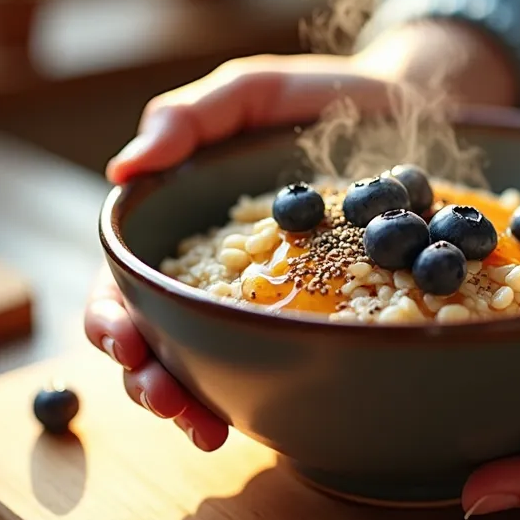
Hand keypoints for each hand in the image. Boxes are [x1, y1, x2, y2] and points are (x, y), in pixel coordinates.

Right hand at [85, 53, 392, 450]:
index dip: (110, 318)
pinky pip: (279, 364)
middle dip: (148, 378)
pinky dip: (261, 396)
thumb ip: (190, 117)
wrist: (409, 111)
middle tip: (167, 399)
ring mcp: (261, 304)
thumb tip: (123, 170)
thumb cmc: (315, 98)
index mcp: (178, 228)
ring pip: (205, 367)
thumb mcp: (251, 92)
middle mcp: (211, 276)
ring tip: (204, 428)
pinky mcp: (313, 318)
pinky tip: (257, 421)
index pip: (122, 285)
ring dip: (193, 404)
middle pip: (154, 341)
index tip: (124, 339)